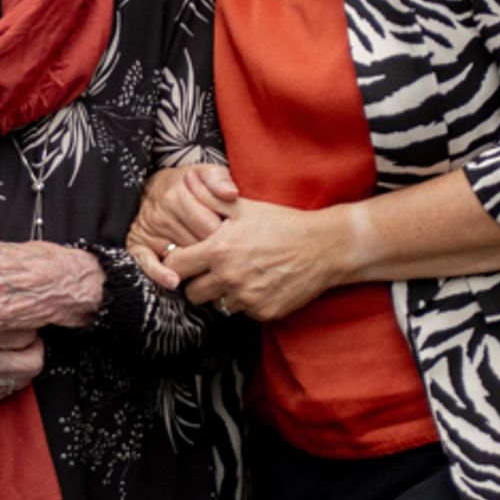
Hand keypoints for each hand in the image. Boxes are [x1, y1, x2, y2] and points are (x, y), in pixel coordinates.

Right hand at [0, 316, 43, 410]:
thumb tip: (1, 288)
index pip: (22, 326)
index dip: (24, 317)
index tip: (20, 311)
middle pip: (32, 353)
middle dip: (32, 341)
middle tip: (25, 330)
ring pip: (24, 375)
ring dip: (24, 360)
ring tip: (16, 348)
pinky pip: (6, 391)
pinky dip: (8, 377)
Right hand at [127, 165, 238, 288]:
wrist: (152, 188)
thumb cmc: (186, 185)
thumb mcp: (203, 173)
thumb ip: (219, 179)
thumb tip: (231, 194)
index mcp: (177, 195)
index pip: (210, 225)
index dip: (227, 235)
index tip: (236, 237)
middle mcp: (160, 213)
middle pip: (196, 244)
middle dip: (214, 251)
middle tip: (227, 253)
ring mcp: (148, 231)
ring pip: (179, 256)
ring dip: (196, 264)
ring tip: (210, 263)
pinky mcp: (137, 246)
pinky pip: (148, 264)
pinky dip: (160, 274)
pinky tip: (173, 281)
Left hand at [168, 197, 342, 322]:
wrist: (323, 247)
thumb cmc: (282, 223)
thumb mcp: (245, 207)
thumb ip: (211, 200)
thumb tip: (186, 187)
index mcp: (218, 250)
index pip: (175, 266)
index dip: (177, 263)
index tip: (185, 260)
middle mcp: (229, 277)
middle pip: (192, 294)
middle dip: (197, 283)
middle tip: (210, 272)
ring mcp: (247, 298)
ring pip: (217, 305)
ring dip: (223, 294)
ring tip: (239, 276)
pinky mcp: (263, 312)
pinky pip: (243, 312)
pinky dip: (246, 302)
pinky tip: (259, 284)